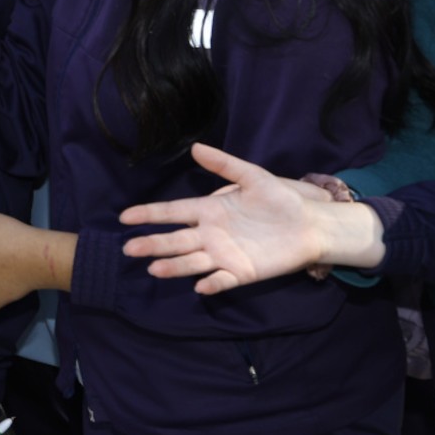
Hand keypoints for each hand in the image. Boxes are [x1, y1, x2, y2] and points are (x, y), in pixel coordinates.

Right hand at [119, 144, 380, 293]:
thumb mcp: (252, 176)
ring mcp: (223, 255)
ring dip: (173, 266)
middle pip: (175, 240)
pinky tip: (200, 287)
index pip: (172, 212)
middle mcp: (210, 234)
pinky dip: (211, 284)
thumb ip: (224, 164)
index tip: (125, 217)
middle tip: (129, 249)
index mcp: (208, 210)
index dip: (149, 214)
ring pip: (191, 262)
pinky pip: (222, 280)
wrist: (309, 225)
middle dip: (151, 243)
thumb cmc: (280, 199)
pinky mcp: (241, 273)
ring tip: (154, 268)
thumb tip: (195, 147)